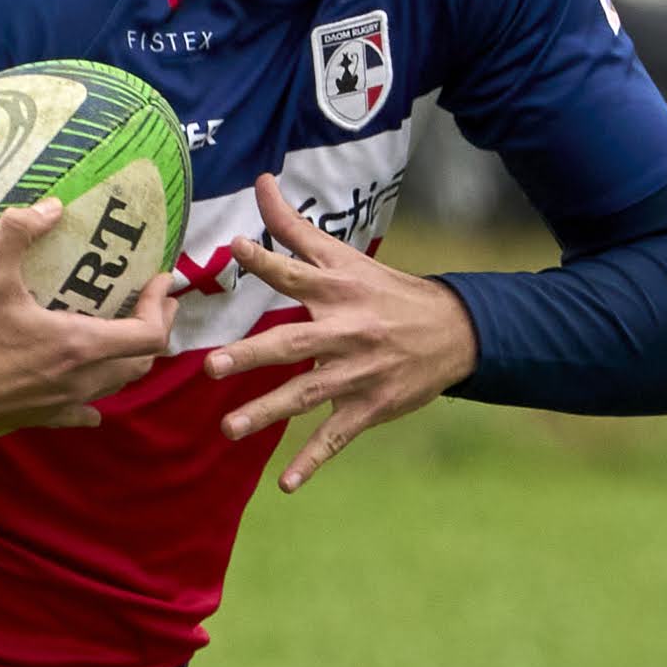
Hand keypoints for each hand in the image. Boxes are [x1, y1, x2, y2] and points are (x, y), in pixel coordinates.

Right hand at [0, 199, 179, 441]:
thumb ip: (17, 234)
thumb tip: (50, 207)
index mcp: (77, 345)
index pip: (147, 334)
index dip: (160, 307)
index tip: (159, 282)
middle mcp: (80, 379)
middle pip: (141, 361)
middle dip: (156, 329)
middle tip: (154, 302)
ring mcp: (63, 402)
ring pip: (116, 384)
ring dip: (131, 358)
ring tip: (128, 332)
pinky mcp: (42, 416)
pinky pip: (83, 411)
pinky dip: (96, 398)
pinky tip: (91, 395)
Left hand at [201, 173, 479, 491]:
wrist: (452, 332)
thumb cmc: (385, 291)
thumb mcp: (345, 257)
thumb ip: (294, 227)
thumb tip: (260, 181)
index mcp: (336, 292)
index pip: (295, 273)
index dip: (265, 260)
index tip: (233, 249)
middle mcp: (344, 332)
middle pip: (293, 345)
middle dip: (253, 356)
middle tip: (213, 366)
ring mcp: (356, 374)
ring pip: (306, 397)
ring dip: (268, 414)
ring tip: (229, 430)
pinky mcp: (368, 407)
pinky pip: (335, 438)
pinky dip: (312, 462)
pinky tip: (286, 486)